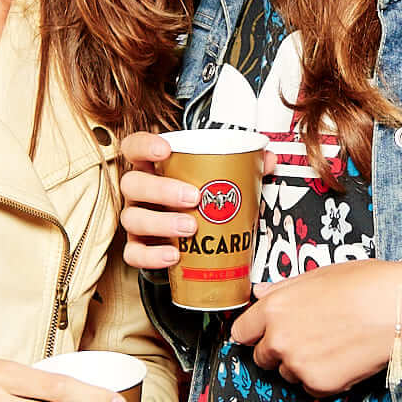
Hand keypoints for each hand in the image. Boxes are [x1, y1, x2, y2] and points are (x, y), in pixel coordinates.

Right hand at [119, 131, 276, 273]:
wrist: (190, 238)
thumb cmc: (197, 199)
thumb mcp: (216, 180)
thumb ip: (242, 167)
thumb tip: (268, 160)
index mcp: (153, 168)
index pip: (134, 147)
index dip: (145, 145)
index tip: (165, 150)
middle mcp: (139, 193)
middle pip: (134, 184)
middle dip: (162, 190)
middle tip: (194, 197)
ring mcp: (136, 220)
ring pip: (133, 218)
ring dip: (161, 223)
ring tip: (190, 228)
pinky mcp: (139, 248)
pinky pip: (134, 254)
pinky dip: (152, 256)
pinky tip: (173, 255)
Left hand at [230, 263, 401, 393]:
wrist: (401, 309)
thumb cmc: (364, 285)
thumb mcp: (318, 276)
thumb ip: (283, 290)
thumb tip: (260, 293)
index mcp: (274, 308)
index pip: (241, 332)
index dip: (255, 333)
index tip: (264, 334)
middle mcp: (279, 338)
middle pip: (261, 357)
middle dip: (279, 350)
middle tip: (308, 338)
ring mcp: (297, 364)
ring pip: (287, 373)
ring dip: (302, 364)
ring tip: (332, 344)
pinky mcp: (319, 384)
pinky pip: (311, 386)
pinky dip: (323, 378)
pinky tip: (343, 358)